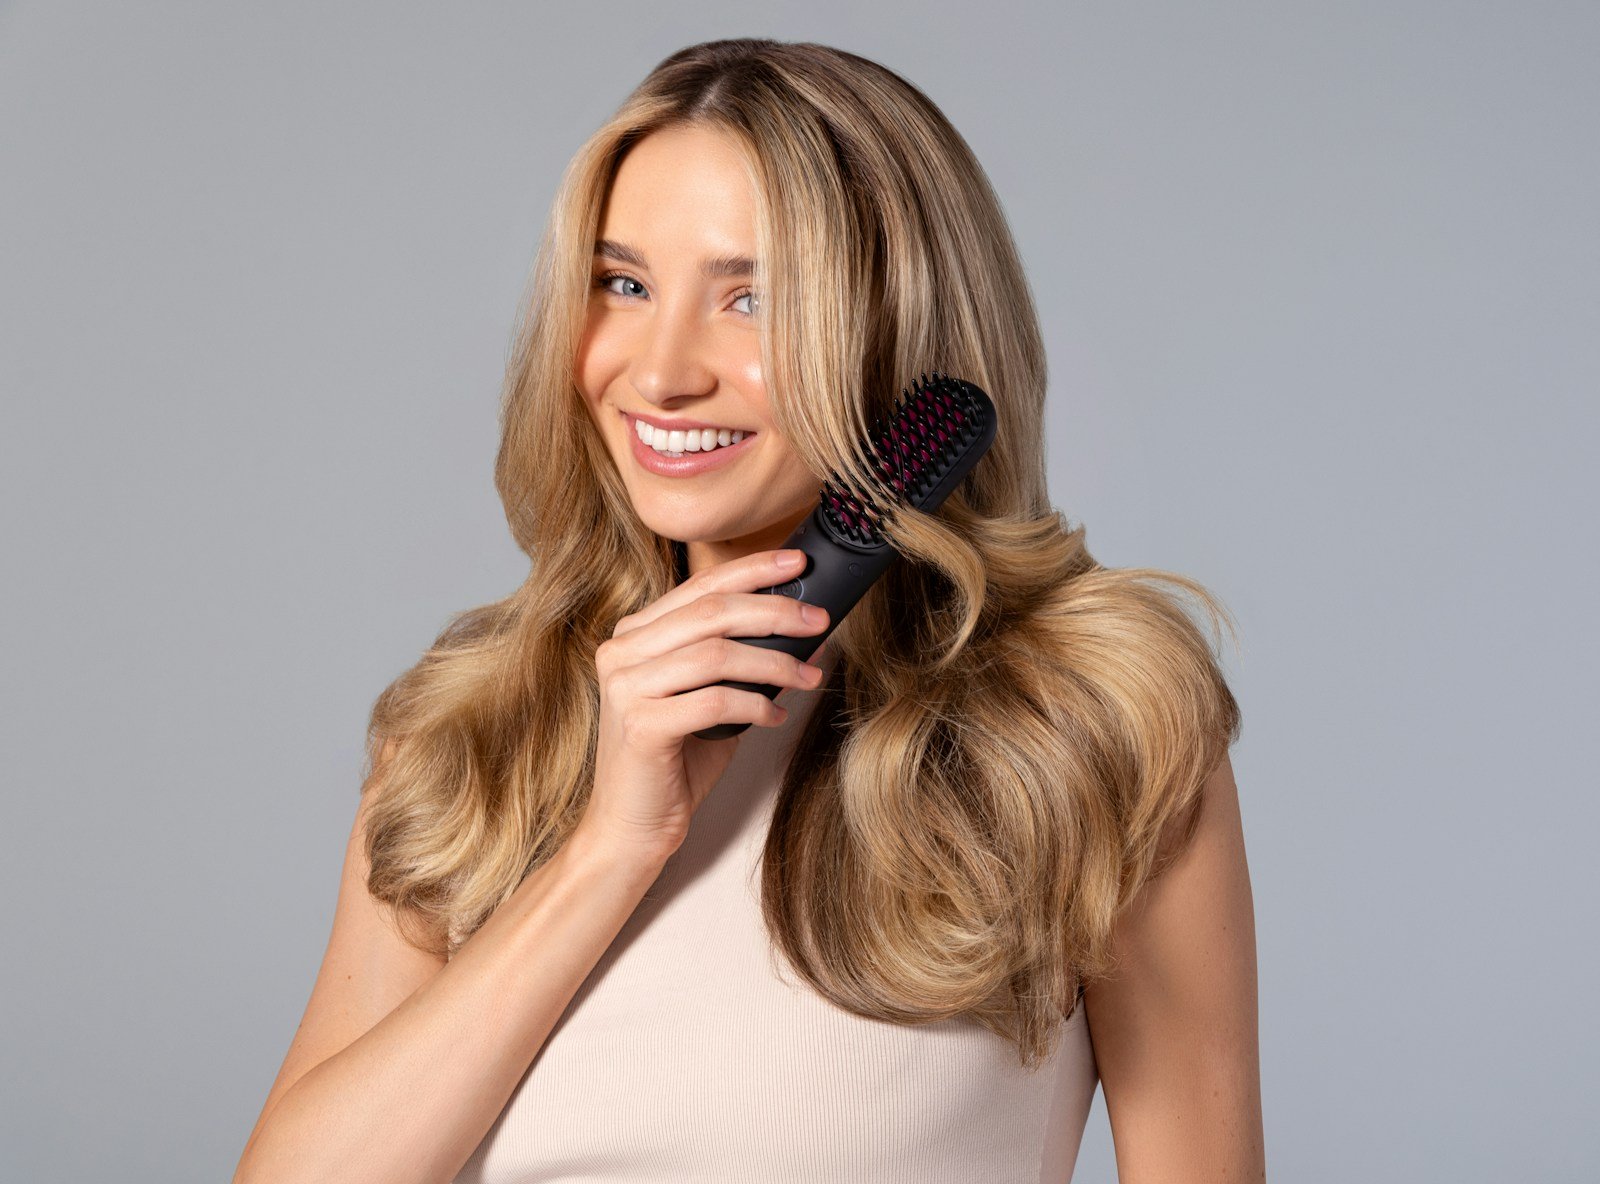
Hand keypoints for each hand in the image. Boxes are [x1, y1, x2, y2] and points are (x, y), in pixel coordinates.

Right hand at [575, 548, 830, 861]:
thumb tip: (807, 633)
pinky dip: (755, 705)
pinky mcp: (640, 725)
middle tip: (819, 620)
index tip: (798, 564)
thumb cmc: (675, 761)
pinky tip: (776, 716)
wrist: (630, 826)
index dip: (753, 570)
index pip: (701, 587)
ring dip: (775, 663)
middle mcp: (622, 652)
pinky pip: (714, 700)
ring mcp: (626, 687)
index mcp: (635, 634)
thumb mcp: (712, 698)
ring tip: (809, 677)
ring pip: (716, 654)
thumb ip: (744, 662)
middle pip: (712, 612)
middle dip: (775, 611)